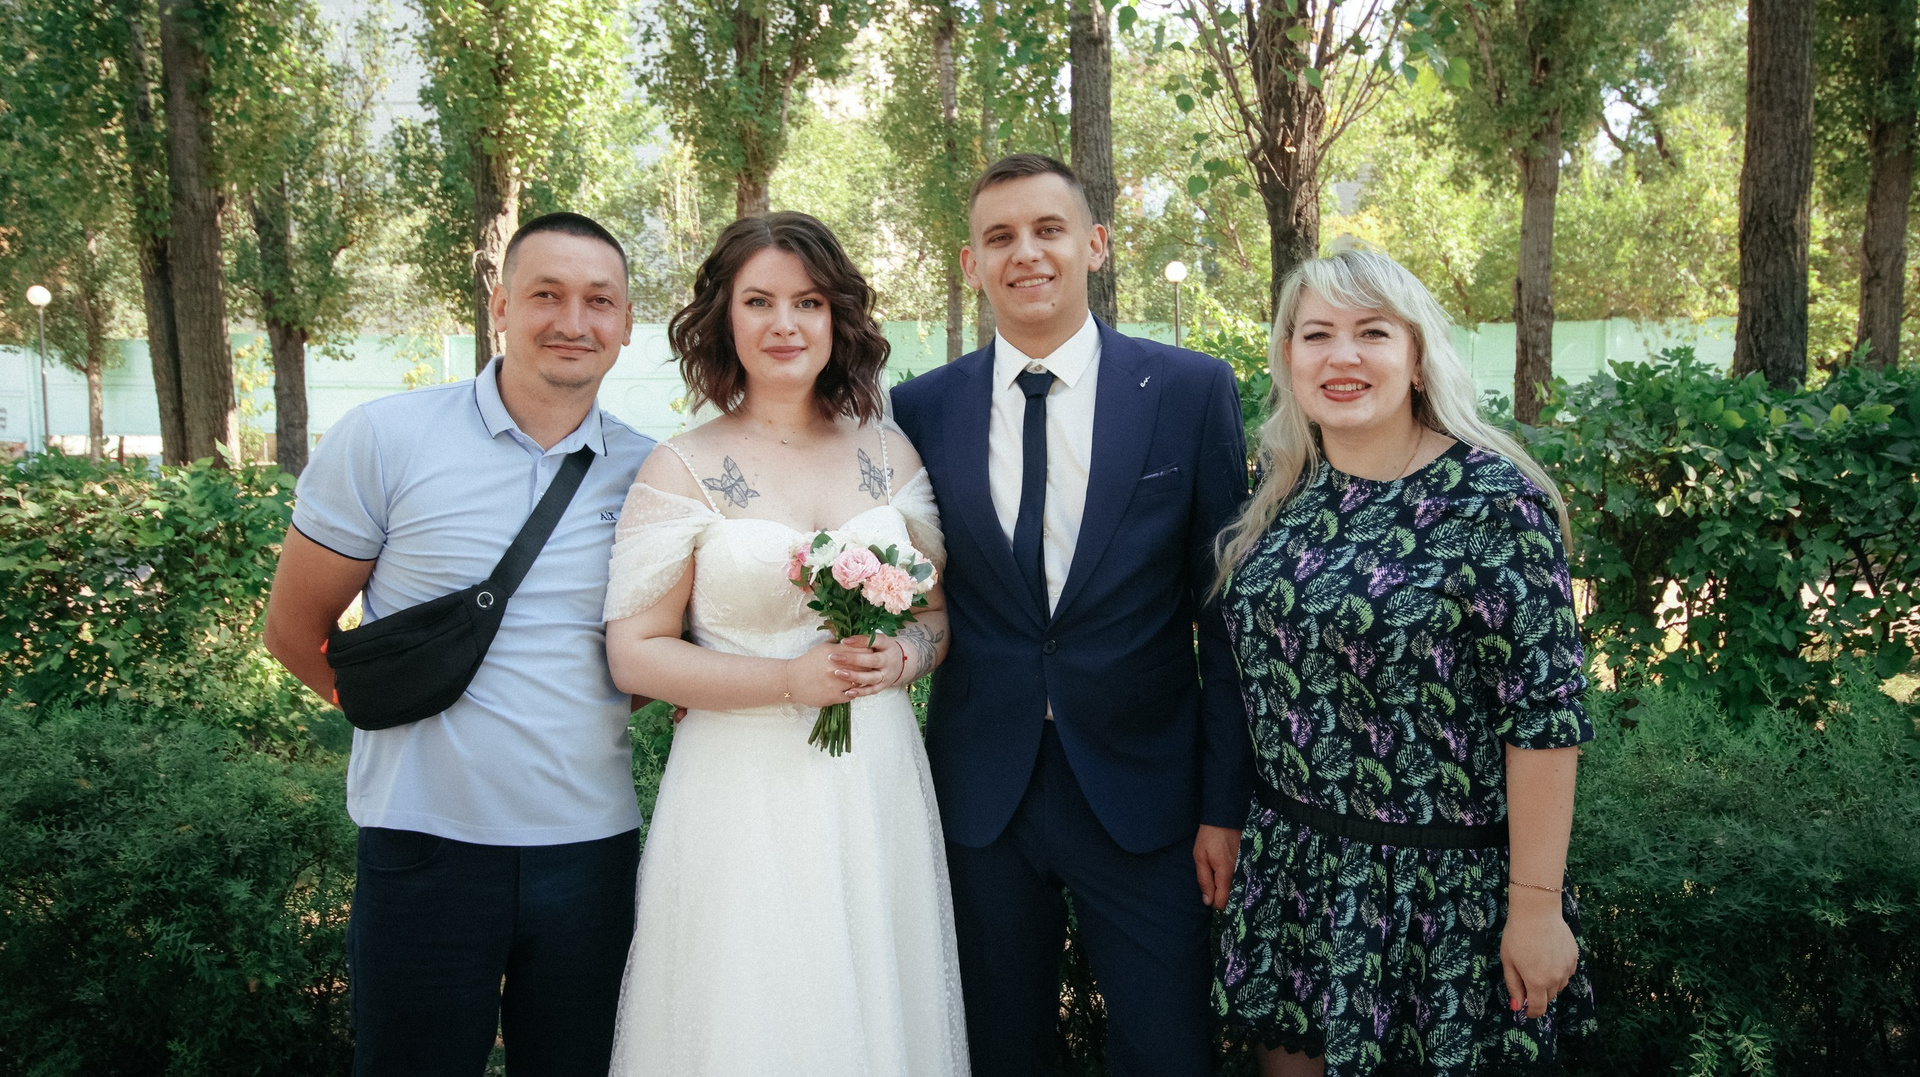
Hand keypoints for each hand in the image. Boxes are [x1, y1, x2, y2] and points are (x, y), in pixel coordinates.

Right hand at [786, 640, 864, 707]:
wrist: (792, 681)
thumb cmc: (808, 662)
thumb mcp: (822, 647)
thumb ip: (839, 643)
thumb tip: (855, 637)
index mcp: (833, 652)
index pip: (861, 649)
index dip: (868, 650)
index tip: (869, 652)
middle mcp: (836, 667)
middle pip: (864, 665)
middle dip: (869, 664)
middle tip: (870, 665)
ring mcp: (836, 683)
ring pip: (860, 681)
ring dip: (863, 679)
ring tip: (864, 677)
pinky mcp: (834, 697)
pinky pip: (852, 695)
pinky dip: (855, 691)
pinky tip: (853, 688)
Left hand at [829, 635, 903, 697]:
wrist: (900, 663)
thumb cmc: (881, 649)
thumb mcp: (877, 640)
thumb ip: (861, 638)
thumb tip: (839, 635)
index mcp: (887, 644)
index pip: (874, 641)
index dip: (859, 641)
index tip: (843, 641)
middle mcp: (889, 660)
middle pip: (872, 660)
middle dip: (853, 659)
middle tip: (834, 657)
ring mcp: (887, 674)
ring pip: (871, 677)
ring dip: (855, 676)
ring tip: (838, 673)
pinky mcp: (883, 686)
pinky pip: (872, 690)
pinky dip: (860, 692)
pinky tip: (847, 691)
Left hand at [1192, 824, 1239, 910]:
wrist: (1226, 818)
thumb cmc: (1209, 837)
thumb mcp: (1200, 857)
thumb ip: (1204, 881)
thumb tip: (1208, 902)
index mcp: (1226, 874)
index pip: (1223, 902)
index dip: (1213, 903)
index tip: (1207, 897)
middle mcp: (1239, 874)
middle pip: (1233, 898)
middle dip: (1223, 899)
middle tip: (1212, 889)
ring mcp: (1245, 869)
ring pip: (1238, 890)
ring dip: (1229, 891)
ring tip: (1219, 882)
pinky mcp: (1248, 864)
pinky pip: (1242, 880)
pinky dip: (1235, 883)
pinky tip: (1228, 877)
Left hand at [1500, 894, 1577, 1017]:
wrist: (1537, 912)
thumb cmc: (1517, 935)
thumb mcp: (1508, 961)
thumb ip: (1514, 986)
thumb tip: (1516, 1006)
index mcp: (1537, 982)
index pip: (1538, 1008)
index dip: (1531, 1013)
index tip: (1525, 1010)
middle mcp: (1556, 979)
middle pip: (1549, 997)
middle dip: (1538, 995)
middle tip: (1527, 979)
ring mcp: (1567, 968)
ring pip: (1559, 986)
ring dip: (1549, 983)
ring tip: (1537, 964)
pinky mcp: (1574, 958)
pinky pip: (1567, 973)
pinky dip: (1559, 971)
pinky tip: (1549, 957)